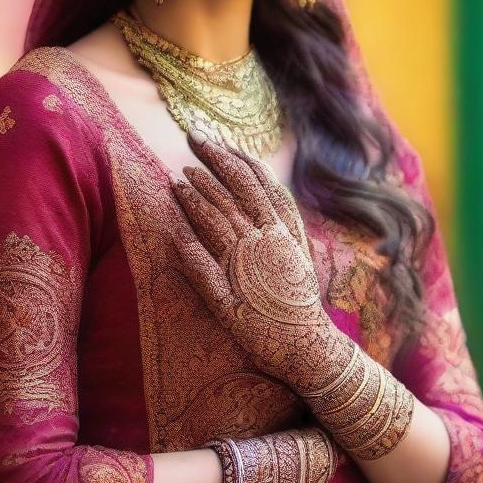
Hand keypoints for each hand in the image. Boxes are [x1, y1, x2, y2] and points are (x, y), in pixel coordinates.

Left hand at [170, 123, 414, 461]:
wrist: (309, 346)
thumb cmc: (299, 301)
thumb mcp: (298, 253)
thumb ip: (283, 222)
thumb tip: (271, 191)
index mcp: (282, 231)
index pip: (256, 183)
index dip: (235, 159)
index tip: (219, 140)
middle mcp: (266, 243)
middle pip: (236, 191)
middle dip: (214, 160)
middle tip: (193, 135)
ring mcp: (249, 267)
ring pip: (219, 221)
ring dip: (197, 195)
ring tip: (179, 176)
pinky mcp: (231, 298)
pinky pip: (205, 268)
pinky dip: (189, 248)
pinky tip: (172, 230)